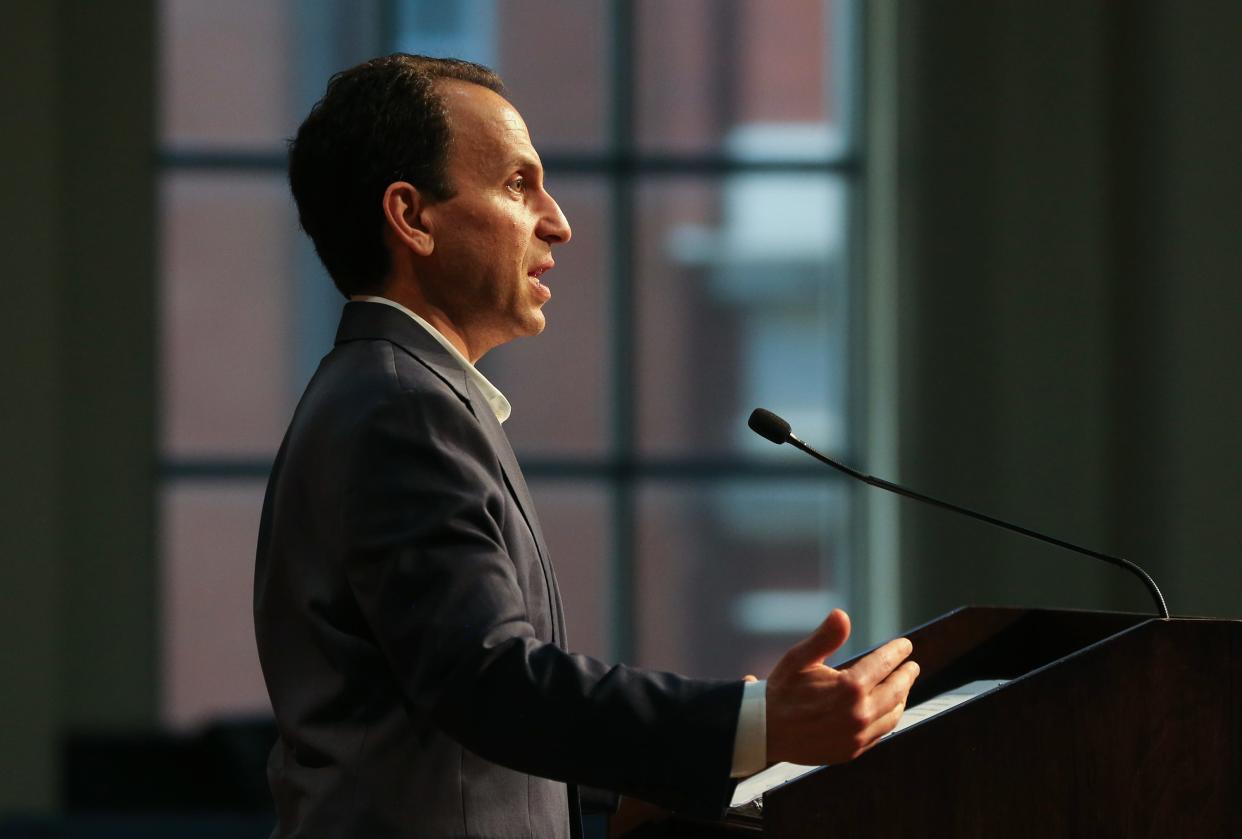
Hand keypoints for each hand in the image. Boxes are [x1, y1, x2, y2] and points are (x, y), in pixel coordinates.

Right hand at [766, 609, 918, 765]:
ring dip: (901, 698)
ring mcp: (858, 735)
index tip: (906, 645)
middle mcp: (859, 714)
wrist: (765, 731)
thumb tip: (842, 614)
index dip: (897, 652)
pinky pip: (881, 733)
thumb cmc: (782, 691)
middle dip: (906, 675)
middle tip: (912, 665)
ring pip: (893, 715)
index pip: (883, 664)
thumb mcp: (799, 658)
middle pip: (896, 690)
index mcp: (849, 688)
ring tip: (903, 687)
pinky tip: (887, 710)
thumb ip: (825, 637)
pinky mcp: (853, 750)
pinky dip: (889, 718)